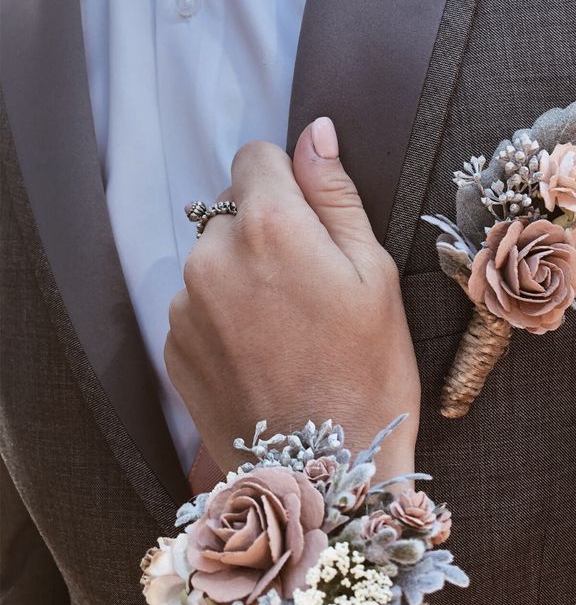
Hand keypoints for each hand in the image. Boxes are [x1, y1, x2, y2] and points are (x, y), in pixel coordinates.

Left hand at [165, 118, 419, 476]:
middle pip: (232, 211)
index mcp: (267, 226)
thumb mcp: (374, 273)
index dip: (287, 182)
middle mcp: (211, 257)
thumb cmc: (367, 371)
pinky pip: (197, 305)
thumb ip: (334, 194)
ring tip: (286, 330)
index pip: (256, 158)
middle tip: (309, 288)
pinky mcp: (172, 346)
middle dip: (266, 231)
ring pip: (214, 260)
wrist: (323, 472)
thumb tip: (314, 132)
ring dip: (241, 276)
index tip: (311, 223)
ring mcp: (184, 305)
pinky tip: (260, 355)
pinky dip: (223, 316)